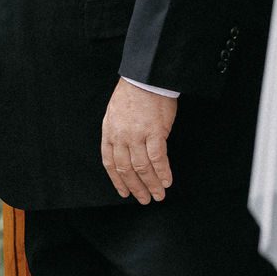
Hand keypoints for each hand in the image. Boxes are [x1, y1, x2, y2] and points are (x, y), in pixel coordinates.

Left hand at [102, 79, 176, 203]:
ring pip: (142, 167)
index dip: (118, 181)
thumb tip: (126, 150)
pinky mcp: (155, 131)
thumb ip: (118, 132)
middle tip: (144, 199)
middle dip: (136, 187)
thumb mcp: (115, 113)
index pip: (111, 163)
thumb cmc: (133, 92)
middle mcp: (121, 136)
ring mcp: (137, 135)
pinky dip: (162, 172)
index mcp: (109, 132)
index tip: (125, 193)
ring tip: (159, 195)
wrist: (145, 76)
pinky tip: (167, 180)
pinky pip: (158, 158)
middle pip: (126, 169)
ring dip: (151, 184)